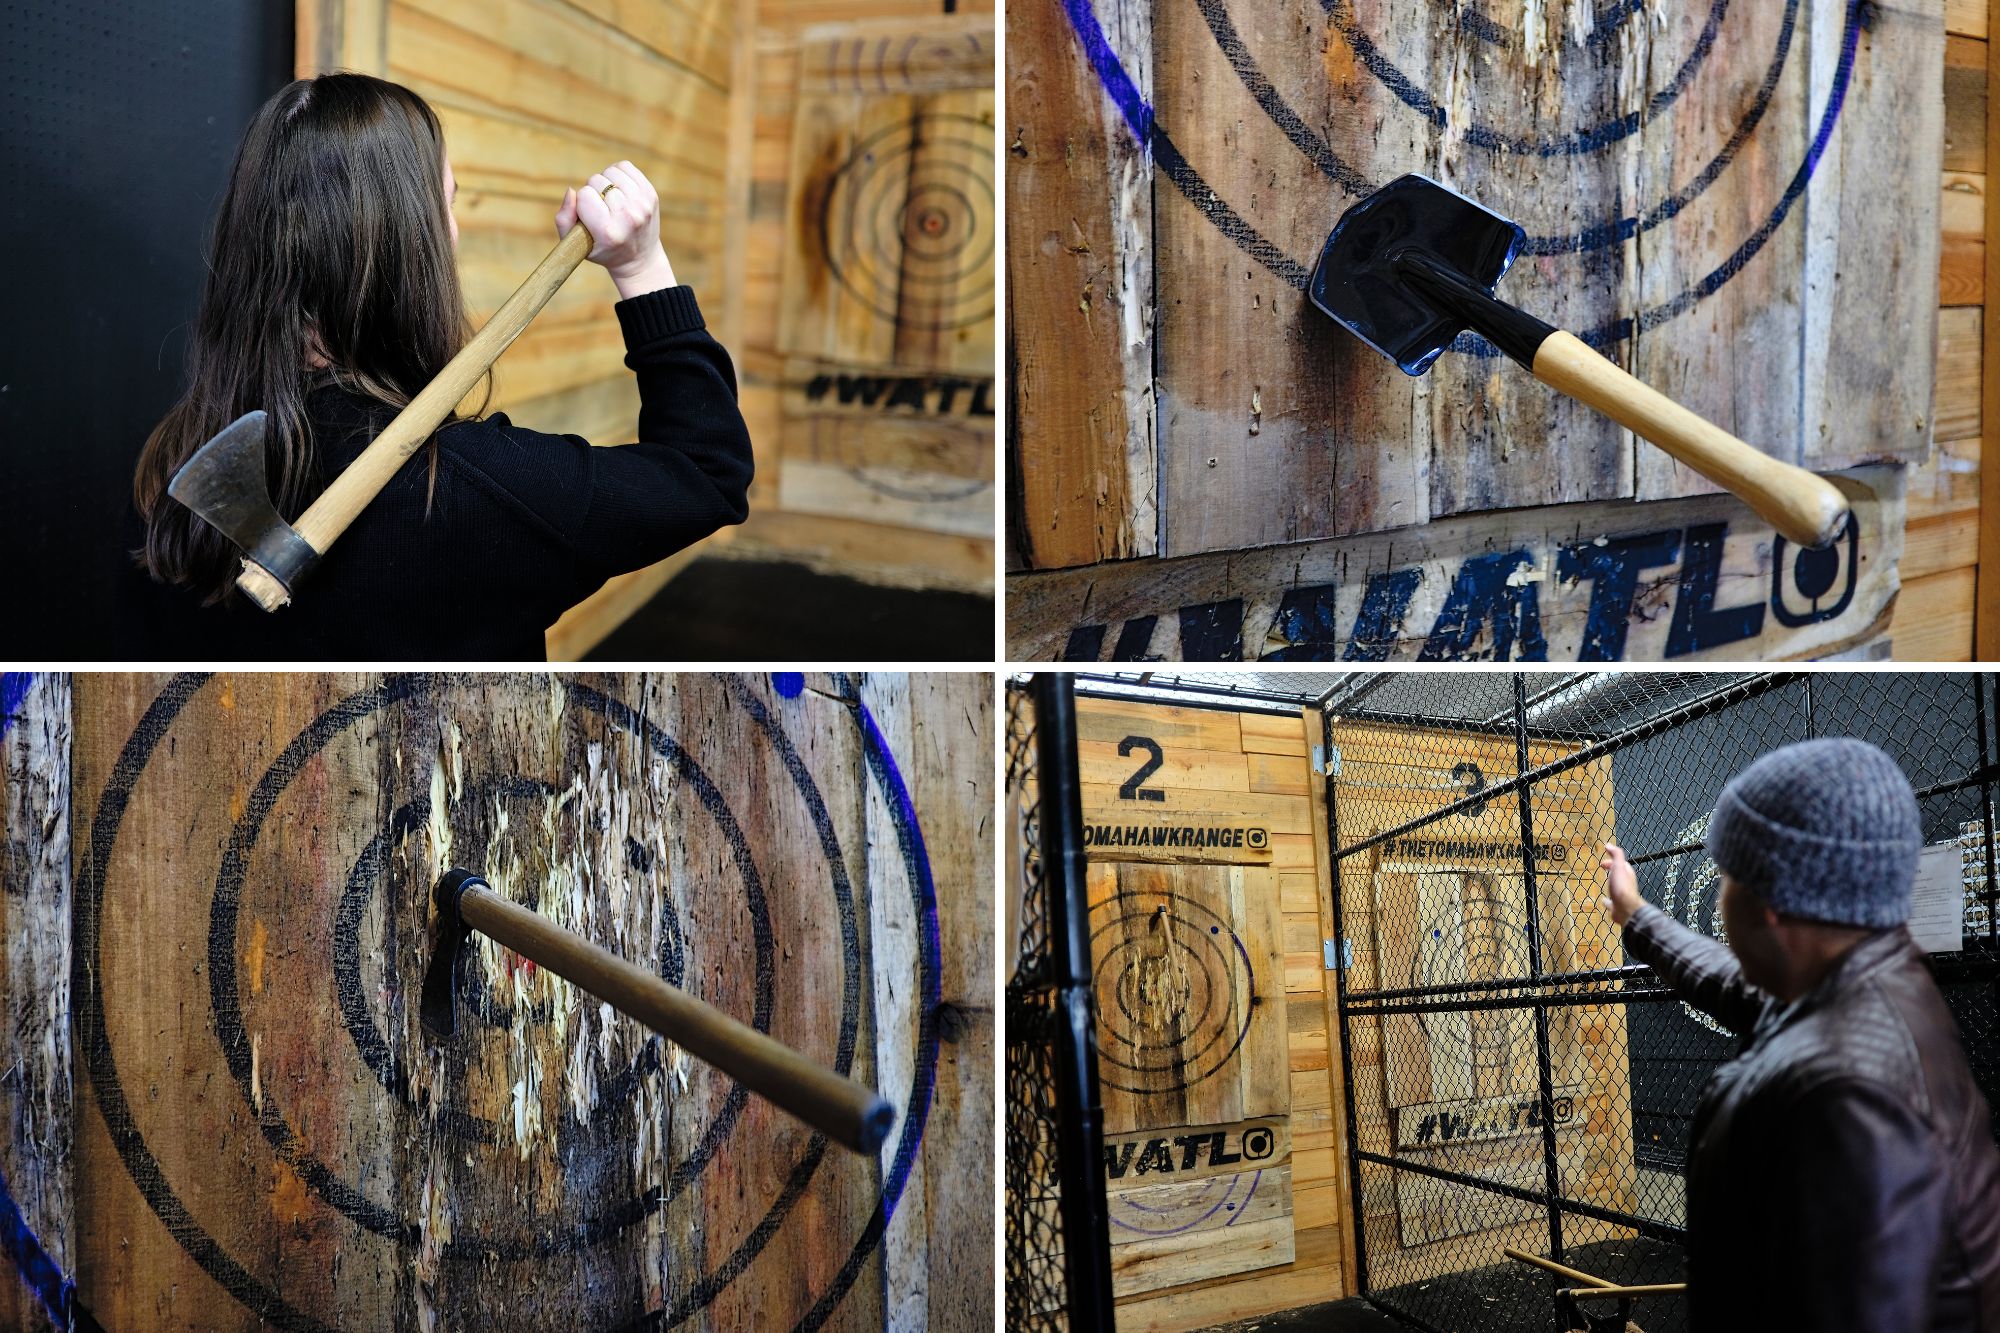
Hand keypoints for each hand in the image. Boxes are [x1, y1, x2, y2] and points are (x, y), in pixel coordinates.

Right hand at [555, 161, 677, 298]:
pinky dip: (618, 174)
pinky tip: (619, 189)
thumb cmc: (602, 249)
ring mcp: (643, 205)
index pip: (584, 195)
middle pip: (597, 181)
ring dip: (606, 181)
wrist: (639, 259)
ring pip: (611, 171)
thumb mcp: (576, 243)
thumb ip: (564, 218)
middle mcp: (628, 217)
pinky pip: (625, 166)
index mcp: (608, 231)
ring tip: (609, 199)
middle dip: (594, 191)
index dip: (582, 201)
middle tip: (601, 209)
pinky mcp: (651, 195)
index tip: (590, 214)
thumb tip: (571, 190)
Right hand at [1600, 842, 1641, 926]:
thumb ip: (1616, 855)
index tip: (1602, 863)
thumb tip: (1609, 844)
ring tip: (1605, 884)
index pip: (1621, 864)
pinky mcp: (1617, 907)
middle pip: (1620, 875)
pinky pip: (1611, 902)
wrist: (1626, 909)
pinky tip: (1603, 901)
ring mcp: (1622, 896)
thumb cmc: (1621, 886)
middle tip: (1603, 869)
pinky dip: (1607, 901)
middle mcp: (1626, 884)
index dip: (1612, 861)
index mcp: (1627, 874)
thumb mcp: (1619, 867)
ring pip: (1616, 888)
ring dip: (1611, 885)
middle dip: (1613, 871)